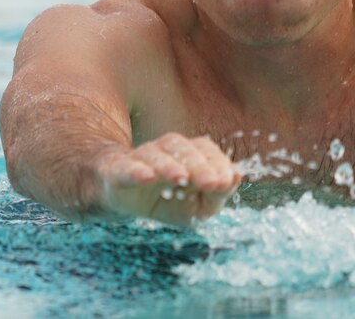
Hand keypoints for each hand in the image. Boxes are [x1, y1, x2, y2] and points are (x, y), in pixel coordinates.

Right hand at [96, 133, 240, 225]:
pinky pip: (126, 167)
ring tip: (180, 177)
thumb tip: (235, 176)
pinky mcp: (118, 170)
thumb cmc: (165, 198)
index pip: (204, 150)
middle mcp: (164, 150)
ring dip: (169, 165)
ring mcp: (140, 158)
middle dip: (198, 165)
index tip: (225, 181)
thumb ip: (218, 194)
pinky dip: (136, 171)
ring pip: (155, 154)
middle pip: (182, 149)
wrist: (122, 196)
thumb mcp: (196, 205)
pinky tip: (147, 177)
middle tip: (210, 182)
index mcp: (186, 154)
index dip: (217, 163)